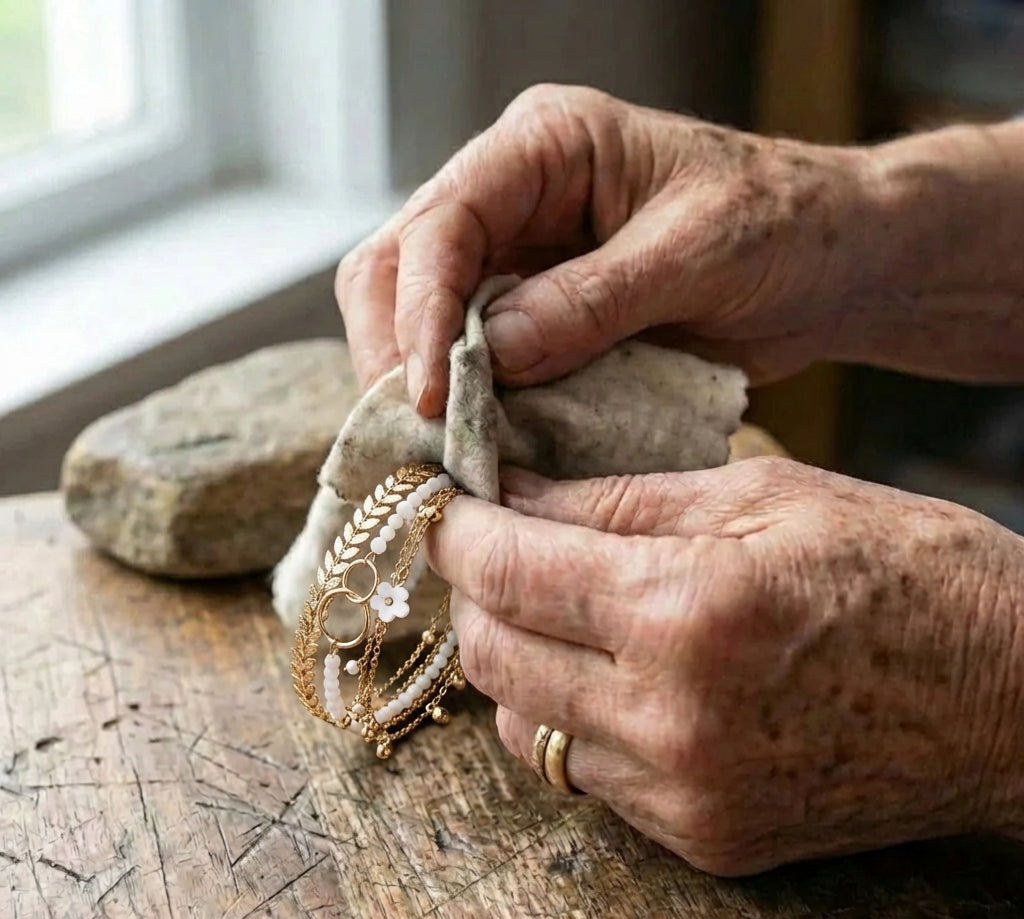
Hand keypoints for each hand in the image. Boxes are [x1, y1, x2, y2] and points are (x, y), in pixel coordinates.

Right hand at [336, 84, 877, 412]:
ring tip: (441, 447)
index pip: (443, 221)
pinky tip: (478, 443)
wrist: (828, 265)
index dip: (421, 310)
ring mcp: (519, 260)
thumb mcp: (696, 252)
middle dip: (397, 352)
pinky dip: (468, 405)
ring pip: (421, 319)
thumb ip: (592, 300)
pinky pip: (474, 361)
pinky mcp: (536, 318)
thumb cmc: (783, 225)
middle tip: (417, 431)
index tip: (427, 392)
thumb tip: (490, 354)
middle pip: (400, 268)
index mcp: (545, 147)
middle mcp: (514, 198)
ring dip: (422, 385)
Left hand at [424, 459, 1023, 874]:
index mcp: (687, 611)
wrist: (1015, 700)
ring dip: (516, 661)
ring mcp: (685, 795)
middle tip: (493, 548)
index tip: (438, 506)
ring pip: (524, 728)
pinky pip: (586, 776)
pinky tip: (610, 673)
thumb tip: (514, 495)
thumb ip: (620, 500)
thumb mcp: (764, 495)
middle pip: (492, 658)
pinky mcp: (705, 840)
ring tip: (554, 609)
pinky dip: (572, 717)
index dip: (454, 531)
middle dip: (474, 594)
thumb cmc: (908, 571)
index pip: (508, 571)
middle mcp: (671, 719)